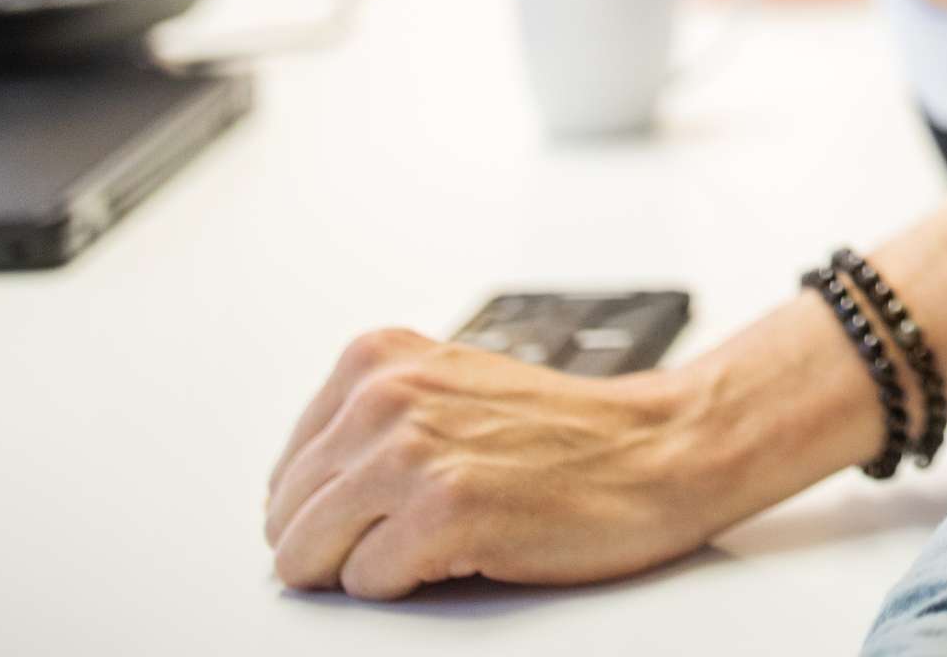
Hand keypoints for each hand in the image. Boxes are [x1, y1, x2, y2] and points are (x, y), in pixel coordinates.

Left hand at [264, 329, 726, 598]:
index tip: (388, 507)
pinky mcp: (443, 510)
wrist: (661, 450)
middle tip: (417, 529)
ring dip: (369, 563)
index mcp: (378, 359)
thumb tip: (295, 500)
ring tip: (441, 535)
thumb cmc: (566, 436)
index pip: (285, 475)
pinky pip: (365, 585)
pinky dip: (409, 583)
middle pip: (286, 519)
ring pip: (307, 556)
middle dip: (341, 542)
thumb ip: (370, 423)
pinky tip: (466, 547)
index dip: (334, 509)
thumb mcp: (447, 390)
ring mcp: (412, 451)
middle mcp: (386, 395)